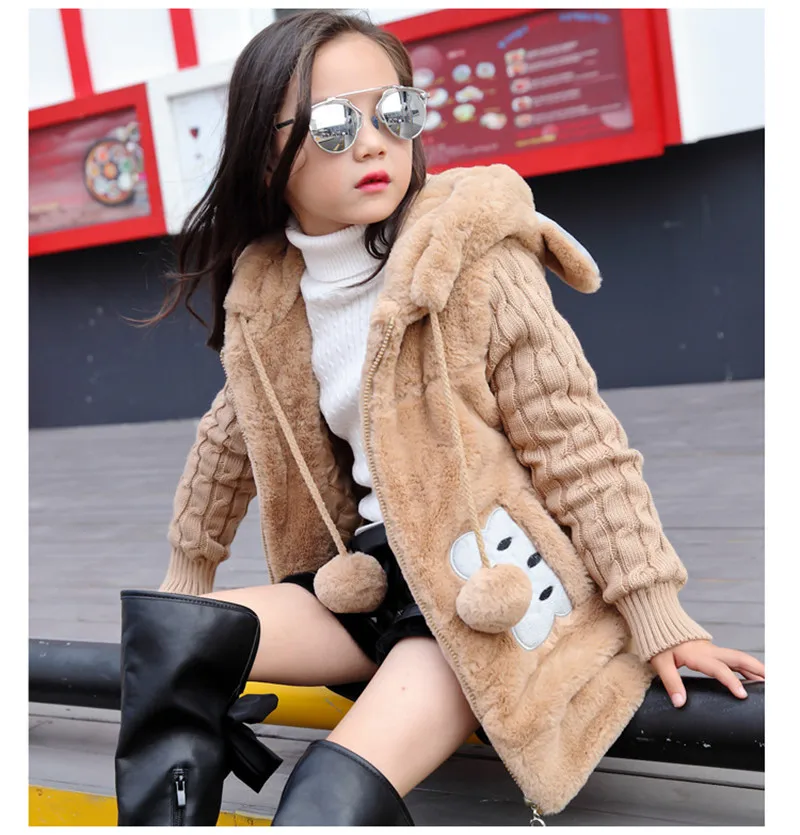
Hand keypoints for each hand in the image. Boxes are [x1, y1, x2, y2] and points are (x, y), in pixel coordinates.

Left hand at [649, 639, 764, 707]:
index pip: (718, 668)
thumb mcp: (661, 663)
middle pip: (737, 658)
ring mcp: (712, 650)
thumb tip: (680, 703)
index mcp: (698, 655)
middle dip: (755, 669)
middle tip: (770, 681)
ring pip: (737, 657)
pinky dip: (745, 666)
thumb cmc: (659, 644)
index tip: (742, 695)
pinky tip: (752, 675)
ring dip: (753, 667)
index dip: (731, 681)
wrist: (658, 624)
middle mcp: (709, 651)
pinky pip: (732, 658)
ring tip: (768, 680)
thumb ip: (671, 682)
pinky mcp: (711, 651)